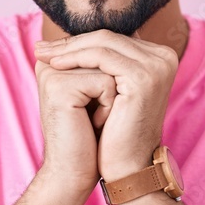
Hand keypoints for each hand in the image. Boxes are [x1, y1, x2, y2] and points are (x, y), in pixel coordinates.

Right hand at [33, 59, 117, 195]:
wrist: (75, 172)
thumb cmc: (93, 135)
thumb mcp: (102, 93)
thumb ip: (109, 61)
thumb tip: (137, 32)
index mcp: (56, 61)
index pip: (102, 47)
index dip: (117, 75)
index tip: (108, 105)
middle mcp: (49, 62)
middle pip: (106, 52)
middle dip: (116, 84)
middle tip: (101, 114)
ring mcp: (52, 72)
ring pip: (108, 66)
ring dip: (114, 96)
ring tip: (98, 119)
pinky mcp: (59, 86)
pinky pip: (105, 83)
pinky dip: (109, 107)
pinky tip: (92, 125)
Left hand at [34, 29, 178, 181]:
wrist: (128, 166)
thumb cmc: (116, 132)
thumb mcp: (112, 90)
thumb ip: (105, 62)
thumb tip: (73, 39)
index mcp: (161, 57)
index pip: (114, 39)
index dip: (80, 42)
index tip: (50, 48)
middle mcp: (165, 57)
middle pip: (108, 37)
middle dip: (70, 43)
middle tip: (39, 49)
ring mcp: (157, 66)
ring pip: (103, 43)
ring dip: (68, 49)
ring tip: (42, 57)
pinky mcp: (144, 77)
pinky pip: (102, 57)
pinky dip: (75, 58)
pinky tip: (55, 66)